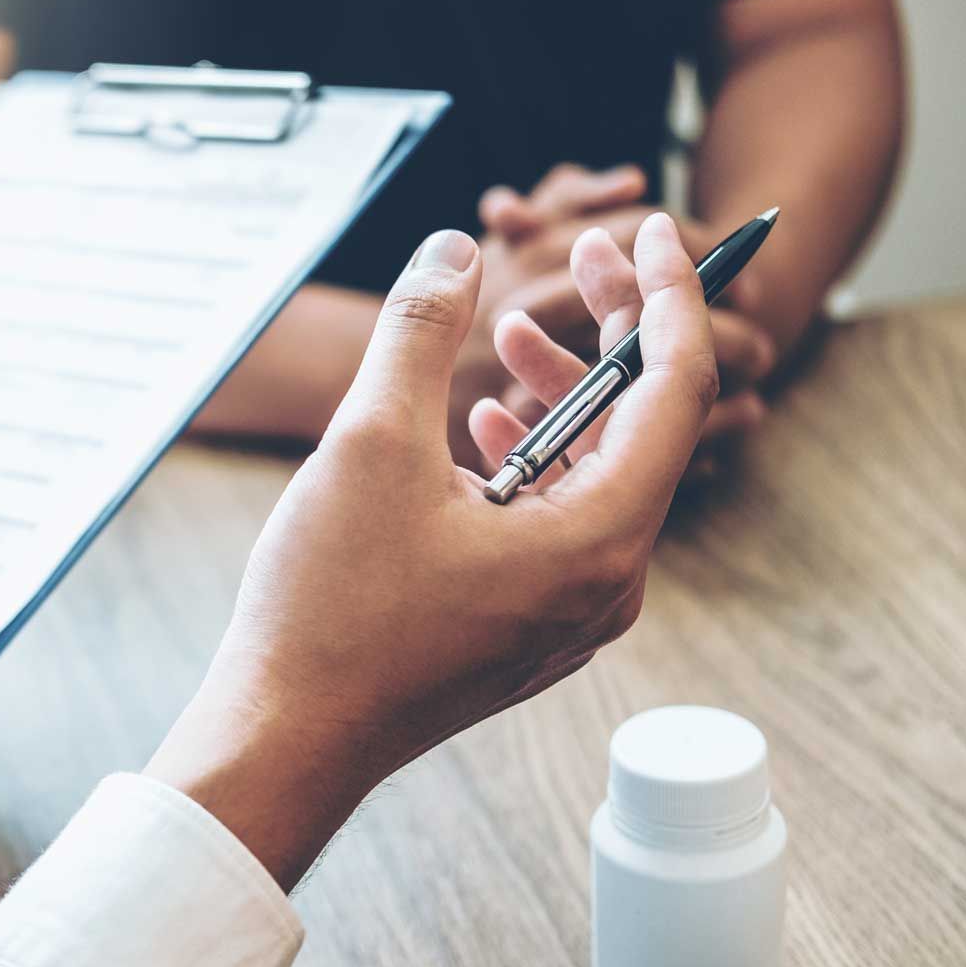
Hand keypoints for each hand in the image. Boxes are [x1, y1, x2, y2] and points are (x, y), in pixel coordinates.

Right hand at [146, 215, 718, 888]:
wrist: (288, 737)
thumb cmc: (330, 611)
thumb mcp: (370, 444)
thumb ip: (421, 332)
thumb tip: (452, 254)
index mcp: (598, 540)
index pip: (677, 388)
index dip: (667, 294)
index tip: (650, 229)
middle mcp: (605, 584)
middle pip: (644, 429)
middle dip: (610, 335)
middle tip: (579, 261)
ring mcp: (569, 615)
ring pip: (597, 476)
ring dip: (561, 397)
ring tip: (503, 341)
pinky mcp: (528, 629)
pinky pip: (561, 523)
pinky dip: (532, 461)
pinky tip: (475, 431)